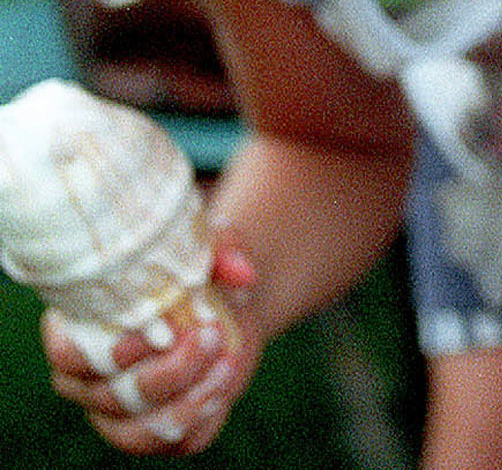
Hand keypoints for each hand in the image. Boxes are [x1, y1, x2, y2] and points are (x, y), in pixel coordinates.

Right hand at [42, 243, 259, 455]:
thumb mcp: (209, 249)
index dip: (113, 349)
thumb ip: (223, 251)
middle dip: (168, 370)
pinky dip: (200, 420)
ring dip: (187, 403)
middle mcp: (86, 377)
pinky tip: (222, 387)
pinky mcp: (151, 431)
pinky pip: (169, 444)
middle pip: (109, 395)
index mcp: (77, 328)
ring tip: (226, 364)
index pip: (67, 354)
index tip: (168, 326)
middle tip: (211, 334)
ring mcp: (114, 411)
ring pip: (135, 432)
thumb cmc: (199, 271)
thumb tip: (241, 273)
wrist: (228, 303)